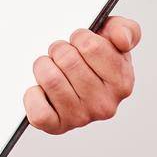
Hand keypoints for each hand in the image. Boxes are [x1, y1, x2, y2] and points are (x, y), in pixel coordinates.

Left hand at [22, 15, 139, 133]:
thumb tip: (122, 40)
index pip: (90, 46)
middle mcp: (104, 104)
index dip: (79, 37)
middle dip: (59, 50)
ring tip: (52, 69)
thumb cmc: (93, 57)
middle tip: (62, 55)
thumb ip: (124, 30)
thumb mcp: (112, 37)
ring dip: (43, 67)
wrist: (71, 80)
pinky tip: (40, 89)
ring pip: (50, 78)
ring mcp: (80, 118)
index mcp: (121, 82)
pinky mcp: (56, 126)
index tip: (80, 42)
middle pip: (67, 59)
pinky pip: (38, 110)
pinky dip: (33, 95)